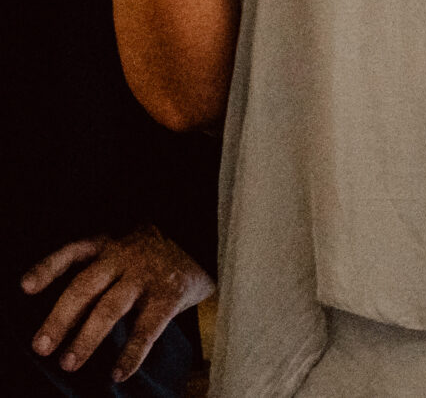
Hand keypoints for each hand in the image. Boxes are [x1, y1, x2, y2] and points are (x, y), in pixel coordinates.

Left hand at [20, 225, 212, 381]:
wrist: (206, 245)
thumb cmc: (150, 259)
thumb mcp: (121, 255)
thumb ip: (96, 278)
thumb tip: (61, 324)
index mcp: (108, 245)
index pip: (72, 253)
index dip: (48, 269)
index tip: (26, 287)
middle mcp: (125, 257)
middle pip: (84, 287)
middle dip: (60, 319)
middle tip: (41, 347)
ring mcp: (148, 275)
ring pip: (110, 308)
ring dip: (86, 338)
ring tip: (69, 363)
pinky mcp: (170, 295)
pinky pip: (147, 329)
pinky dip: (131, 354)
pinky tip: (118, 373)